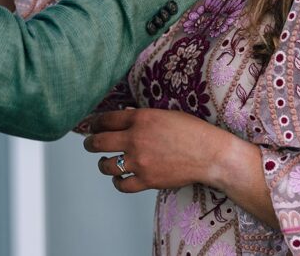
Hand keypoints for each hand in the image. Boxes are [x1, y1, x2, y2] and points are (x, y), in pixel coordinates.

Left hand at [83, 108, 235, 192]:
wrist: (210, 154)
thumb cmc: (191, 131)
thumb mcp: (165, 114)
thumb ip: (142, 116)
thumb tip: (126, 115)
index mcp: (140, 118)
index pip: (105, 119)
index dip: (95, 123)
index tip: (93, 126)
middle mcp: (135, 139)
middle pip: (98, 142)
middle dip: (90, 143)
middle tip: (89, 144)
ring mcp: (140, 161)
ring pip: (106, 165)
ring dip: (102, 163)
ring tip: (104, 162)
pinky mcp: (147, 180)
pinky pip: (122, 184)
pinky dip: (118, 181)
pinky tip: (120, 177)